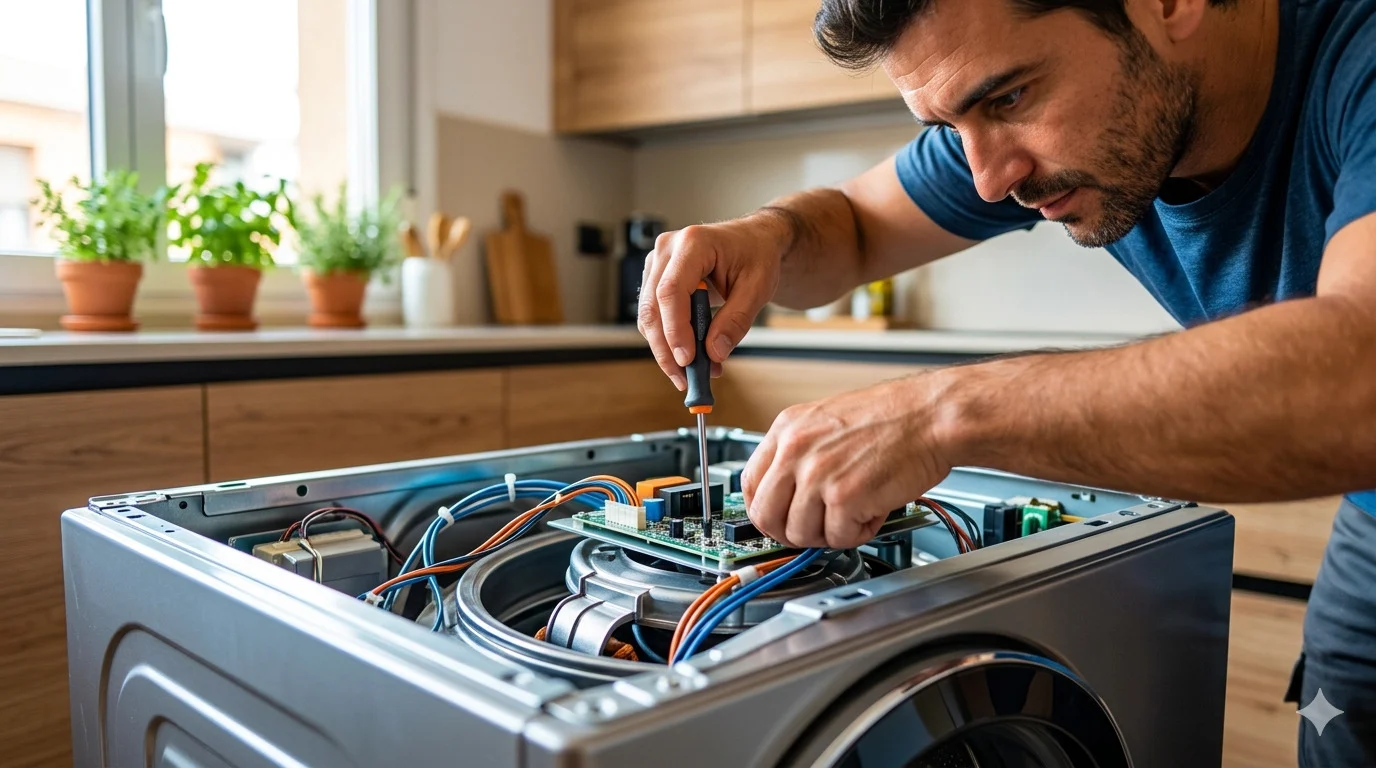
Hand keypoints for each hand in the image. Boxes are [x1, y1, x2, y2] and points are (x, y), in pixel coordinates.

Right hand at [637, 215, 787, 389]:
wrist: (753, 240)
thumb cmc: (757, 255)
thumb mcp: (758, 287)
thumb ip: (736, 320)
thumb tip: (714, 353)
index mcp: (693, 243)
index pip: (671, 291)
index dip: (675, 329)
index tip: (687, 360)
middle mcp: (667, 249)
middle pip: (652, 307)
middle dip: (666, 349)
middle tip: (686, 379)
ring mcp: (657, 262)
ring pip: (648, 315)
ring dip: (666, 349)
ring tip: (693, 373)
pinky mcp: (656, 277)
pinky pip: (654, 314)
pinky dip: (668, 339)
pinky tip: (689, 356)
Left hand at [742, 373, 953, 548]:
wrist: (931, 416)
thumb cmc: (893, 418)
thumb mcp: (827, 422)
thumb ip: (801, 454)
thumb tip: (785, 494)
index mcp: (788, 429)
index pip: (749, 482)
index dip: (763, 509)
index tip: (777, 519)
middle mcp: (796, 450)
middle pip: (765, 516)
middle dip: (789, 532)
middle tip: (814, 528)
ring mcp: (818, 474)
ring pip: (799, 533)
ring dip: (828, 533)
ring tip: (853, 512)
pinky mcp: (844, 497)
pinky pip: (837, 538)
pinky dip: (857, 533)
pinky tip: (872, 510)